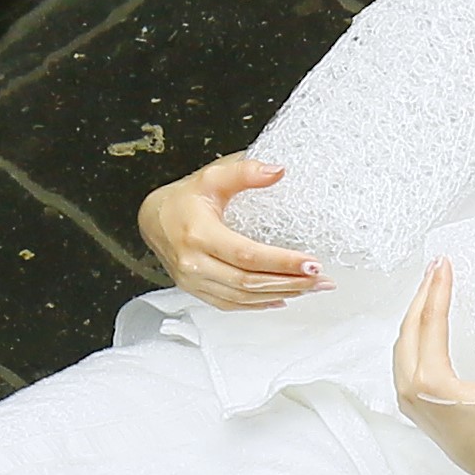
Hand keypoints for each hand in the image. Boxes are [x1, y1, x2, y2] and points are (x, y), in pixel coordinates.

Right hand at [141, 155, 322, 309]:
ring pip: (243, 297)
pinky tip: (283, 298)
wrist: (152, 219)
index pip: (247, 255)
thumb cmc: (184, 198)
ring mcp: (194, 281)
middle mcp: (194, 263)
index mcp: (199, 234)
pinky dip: (260, 304)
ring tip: (312, 288)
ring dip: (281, 294)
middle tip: (322, 279)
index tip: (312, 263)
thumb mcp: (212, 177)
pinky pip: (231, 304)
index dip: (281, 262)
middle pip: (249, 281)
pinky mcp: (196, 290)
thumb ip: (245, 172)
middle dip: (290, 282)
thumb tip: (278, 170)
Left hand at [391, 259, 474, 474]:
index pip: (431, 321)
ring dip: (415, 312)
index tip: (445, 264)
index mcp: (431, 380)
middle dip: (423, 293)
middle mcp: (410, 386)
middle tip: (437, 267)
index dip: (439, 289)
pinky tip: (422, 322)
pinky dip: (411, 333)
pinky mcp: (409, 402)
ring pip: (402, 342)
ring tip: (430, 288)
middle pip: (410, 326)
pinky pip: (402, 358)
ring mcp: (406, 395)